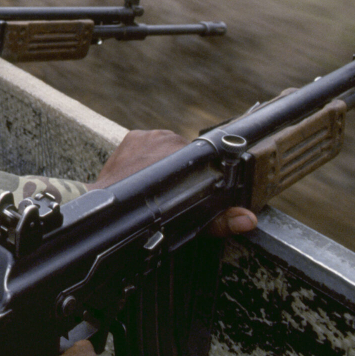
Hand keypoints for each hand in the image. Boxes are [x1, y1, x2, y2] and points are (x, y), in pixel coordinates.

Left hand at [90, 129, 256, 236]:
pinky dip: (148, 156)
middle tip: (177, 190)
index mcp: (184, 151)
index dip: (202, 173)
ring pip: (167, 147)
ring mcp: (147, 135)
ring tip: (160, 185)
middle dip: (184, 170)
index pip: (204, 158)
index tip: (198, 185)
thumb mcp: (188, 219)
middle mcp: (167, 137)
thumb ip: (221, 219)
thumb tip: (248, 220)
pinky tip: (146, 174)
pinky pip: (148, 143)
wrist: (106, 208)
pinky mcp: (132, 136)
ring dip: (166, 162)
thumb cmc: (147, 215)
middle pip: (185, 153)